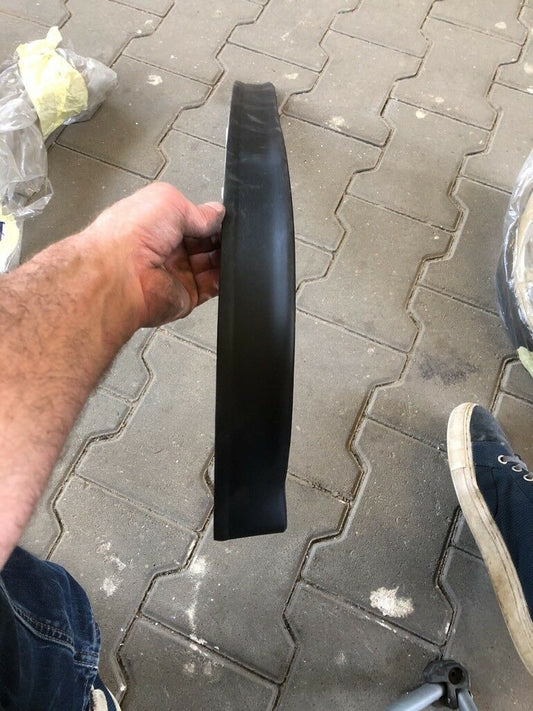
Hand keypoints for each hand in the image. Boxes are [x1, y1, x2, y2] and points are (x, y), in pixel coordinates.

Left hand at [87, 182, 224, 327]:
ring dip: (222, 258)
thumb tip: (217, 213)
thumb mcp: (168, 201)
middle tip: (225, 236)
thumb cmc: (129, 235)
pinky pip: (212, 288)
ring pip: (211, 266)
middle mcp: (165, 250)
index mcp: (157, 224)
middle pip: (204, 244)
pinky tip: (224, 270)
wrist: (119, 275)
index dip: (209, 219)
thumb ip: (198, 209)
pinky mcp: (185, 296)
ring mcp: (176, 274)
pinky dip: (222, 280)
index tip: (221, 219)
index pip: (192, 221)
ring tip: (225, 252)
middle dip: (218, 239)